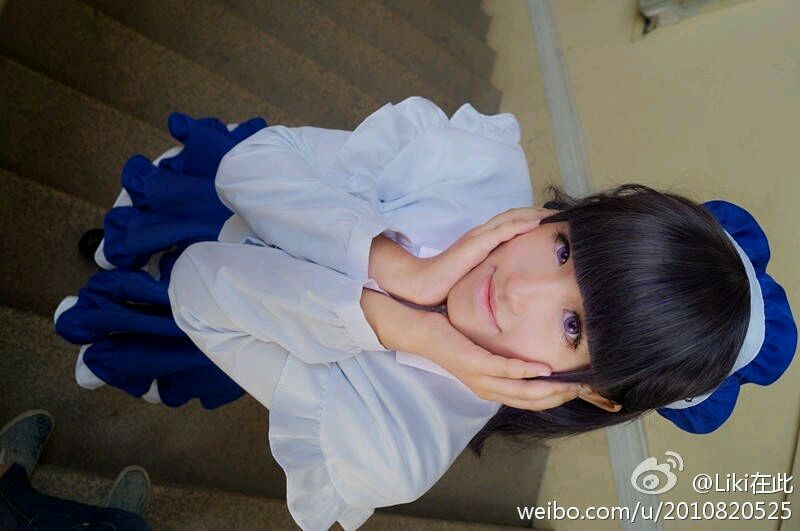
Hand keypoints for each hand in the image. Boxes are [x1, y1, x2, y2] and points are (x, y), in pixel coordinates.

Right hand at [407, 207, 557, 306]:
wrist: (422, 284)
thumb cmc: (445, 283)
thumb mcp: (473, 275)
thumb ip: (488, 272)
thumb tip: (507, 279)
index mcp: (481, 241)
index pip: (510, 223)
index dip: (531, 219)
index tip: (552, 222)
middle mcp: (481, 234)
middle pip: (514, 215)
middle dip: (537, 212)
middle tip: (561, 212)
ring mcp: (477, 238)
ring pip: (510, 219)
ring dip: (533, 214)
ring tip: (554, 214)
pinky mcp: (474, 246)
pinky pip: (500, 232)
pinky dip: (519, 225)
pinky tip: (535, 224)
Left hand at [411, 312, 584, 410]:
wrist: (419, 330)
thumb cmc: (451, 337)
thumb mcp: (482, 350)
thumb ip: (506, 355)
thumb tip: (532, 350)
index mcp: (490, 387)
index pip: (529, 402)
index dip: (555, 399)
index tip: (580, 390)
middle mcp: (485, 388)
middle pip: (530, 402)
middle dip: (559, 396)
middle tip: (586, 388)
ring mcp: (479, 377)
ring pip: (520, 391)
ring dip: (549, 388)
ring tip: (572, 381)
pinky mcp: (472, 361)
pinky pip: (503, 369)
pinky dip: (525, 370)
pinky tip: (543, 367)